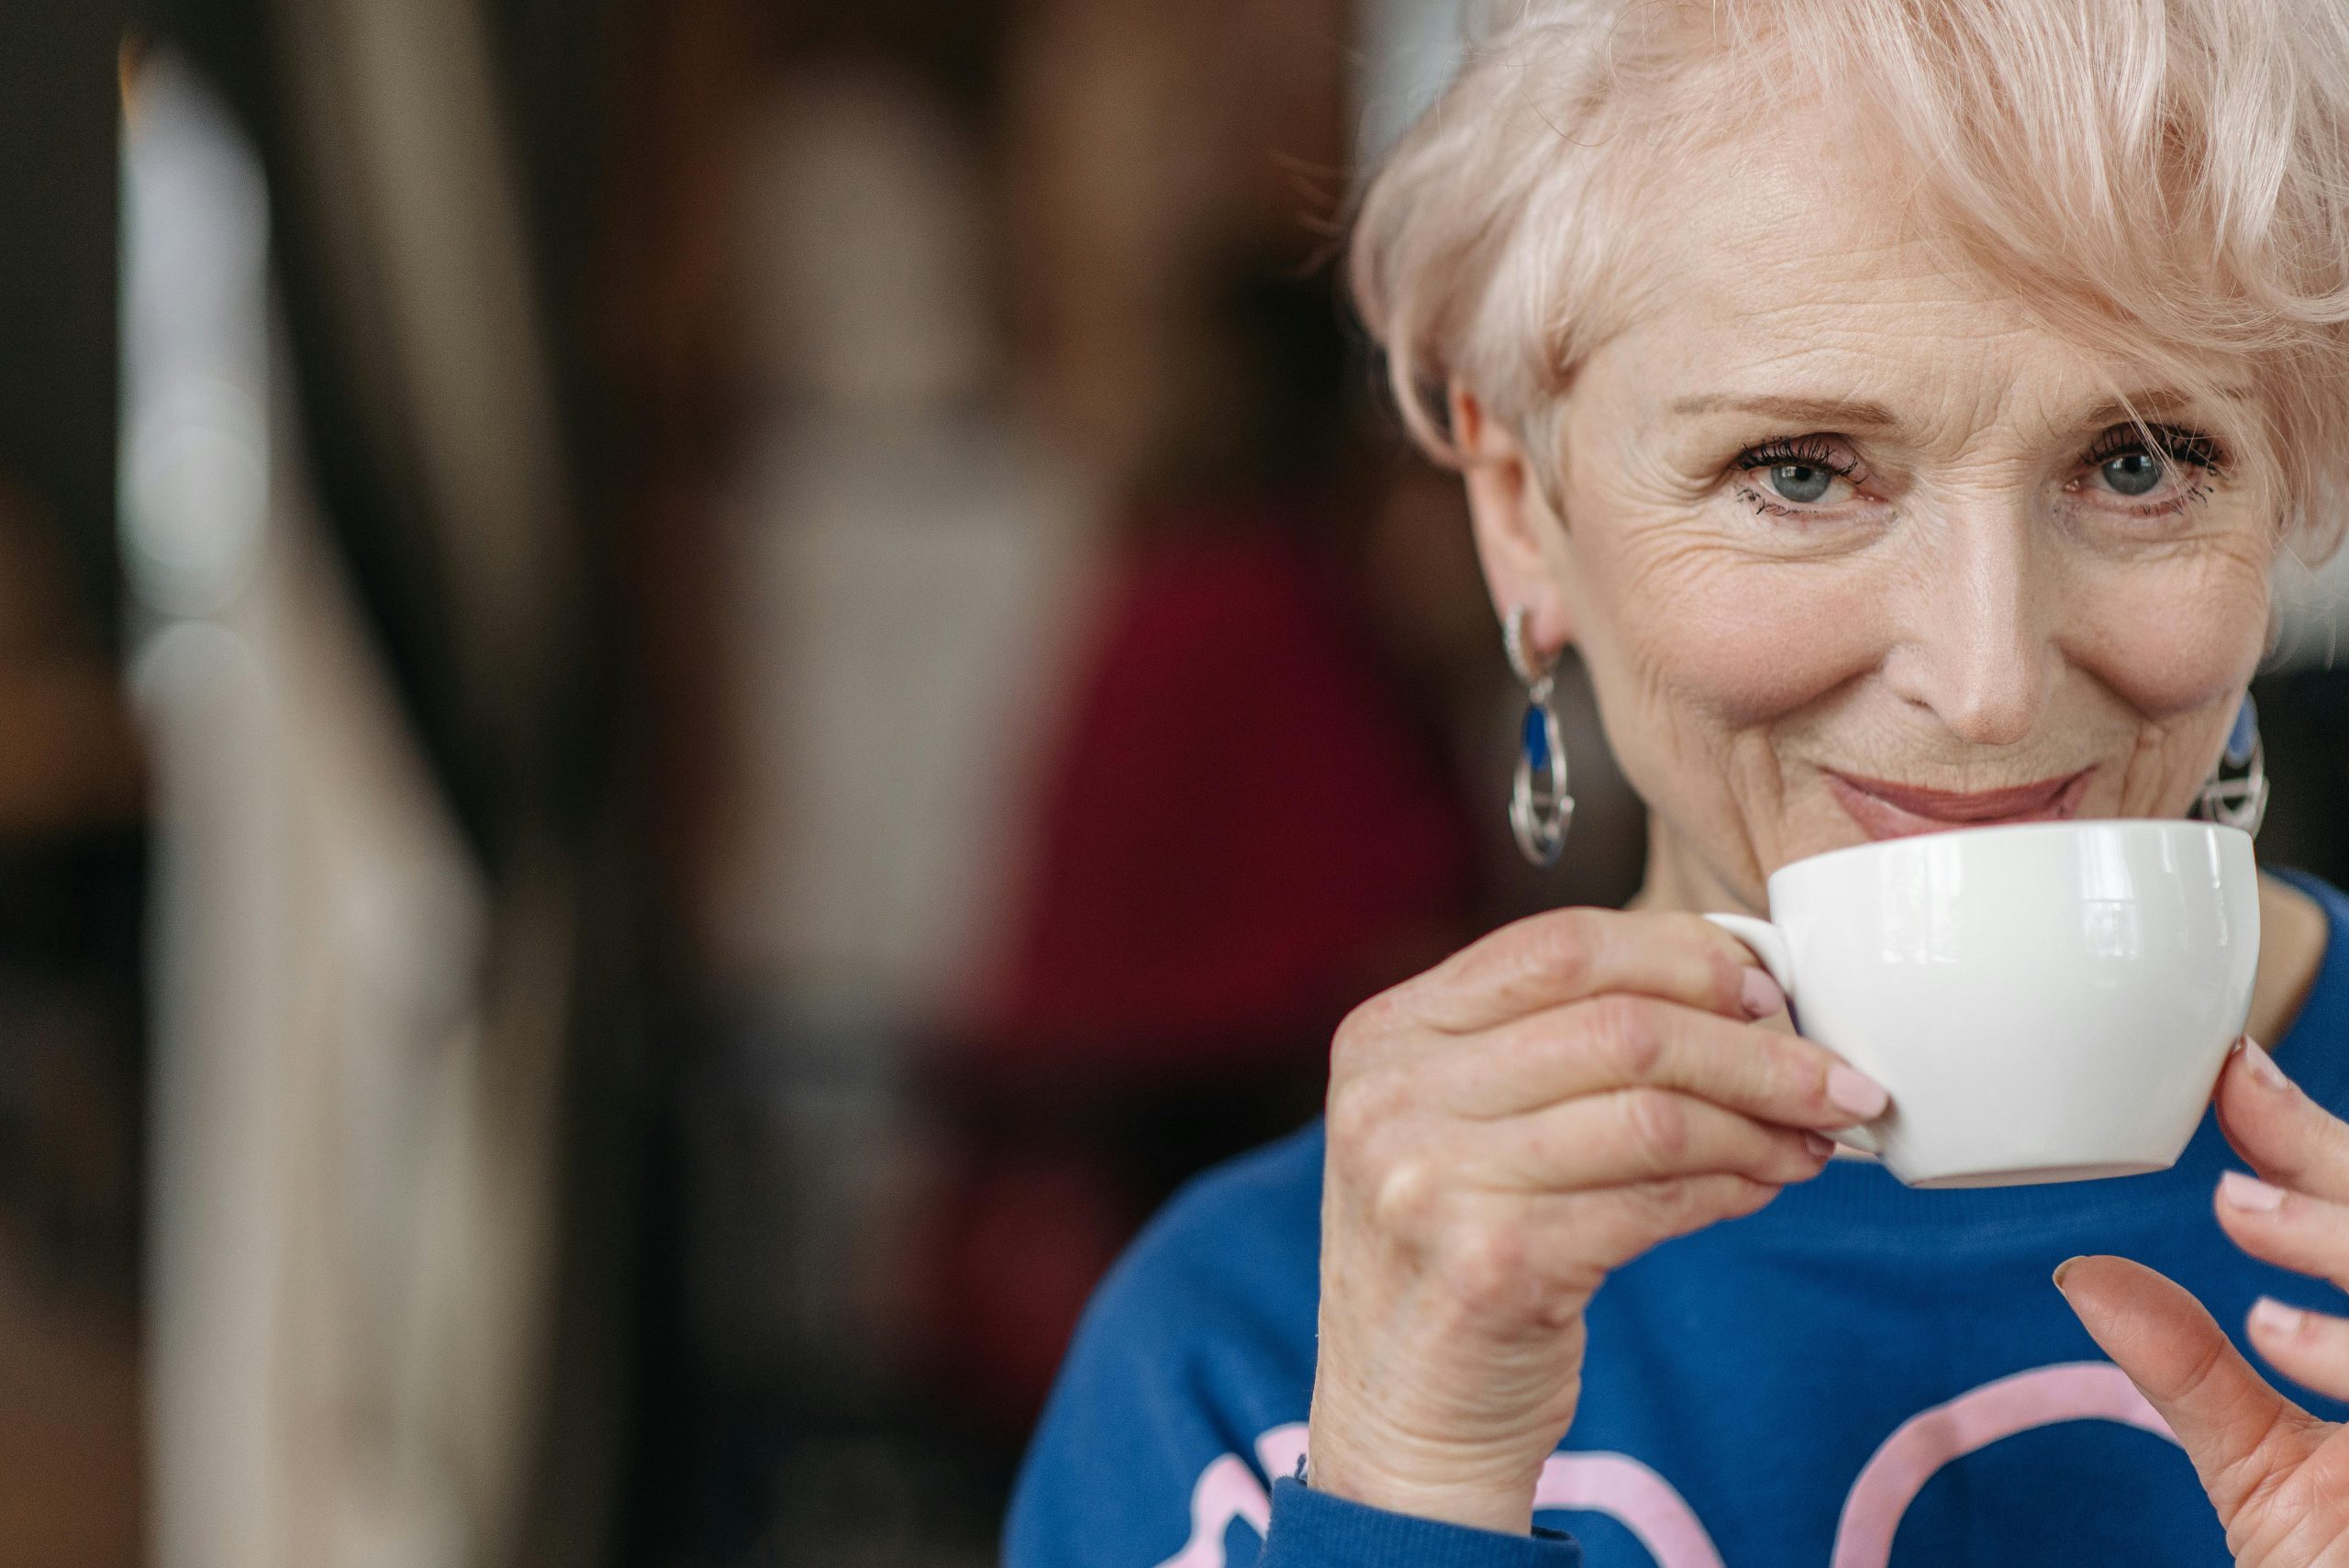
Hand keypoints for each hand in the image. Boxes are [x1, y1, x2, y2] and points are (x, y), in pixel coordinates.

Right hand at [1306, 907, 1890, 1533]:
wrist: (1400, 1416)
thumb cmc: (1456, 1250)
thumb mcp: (1460, 1122)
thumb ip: (1554, 1046)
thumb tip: (1743, 995)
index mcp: (1387, 1033)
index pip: (1558, 946)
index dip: (1681, 956)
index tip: (1765, 992)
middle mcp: (1394, 1097)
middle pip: (1620, 1027)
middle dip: (1754, 1050)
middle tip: (1833, 1079)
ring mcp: (1432, 1182)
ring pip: (1652, 1115)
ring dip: (1760, 1124)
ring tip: (1811, 1141)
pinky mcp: (1491, 1268)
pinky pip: (1655, 1204)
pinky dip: (1732, 1190)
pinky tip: (1762, 1189)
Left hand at [2059, 1040, 2348, 1565]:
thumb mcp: (2271, 1476)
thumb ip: (2195, 1373)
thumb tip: (2085, 1275)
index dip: (2315, 1143)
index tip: (2232, 1075)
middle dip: (2338, 1170)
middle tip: (2236, 1113)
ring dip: (2343, 1237)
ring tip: (2238, 1215)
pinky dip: (2347, 1350)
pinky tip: (2277, 1332)